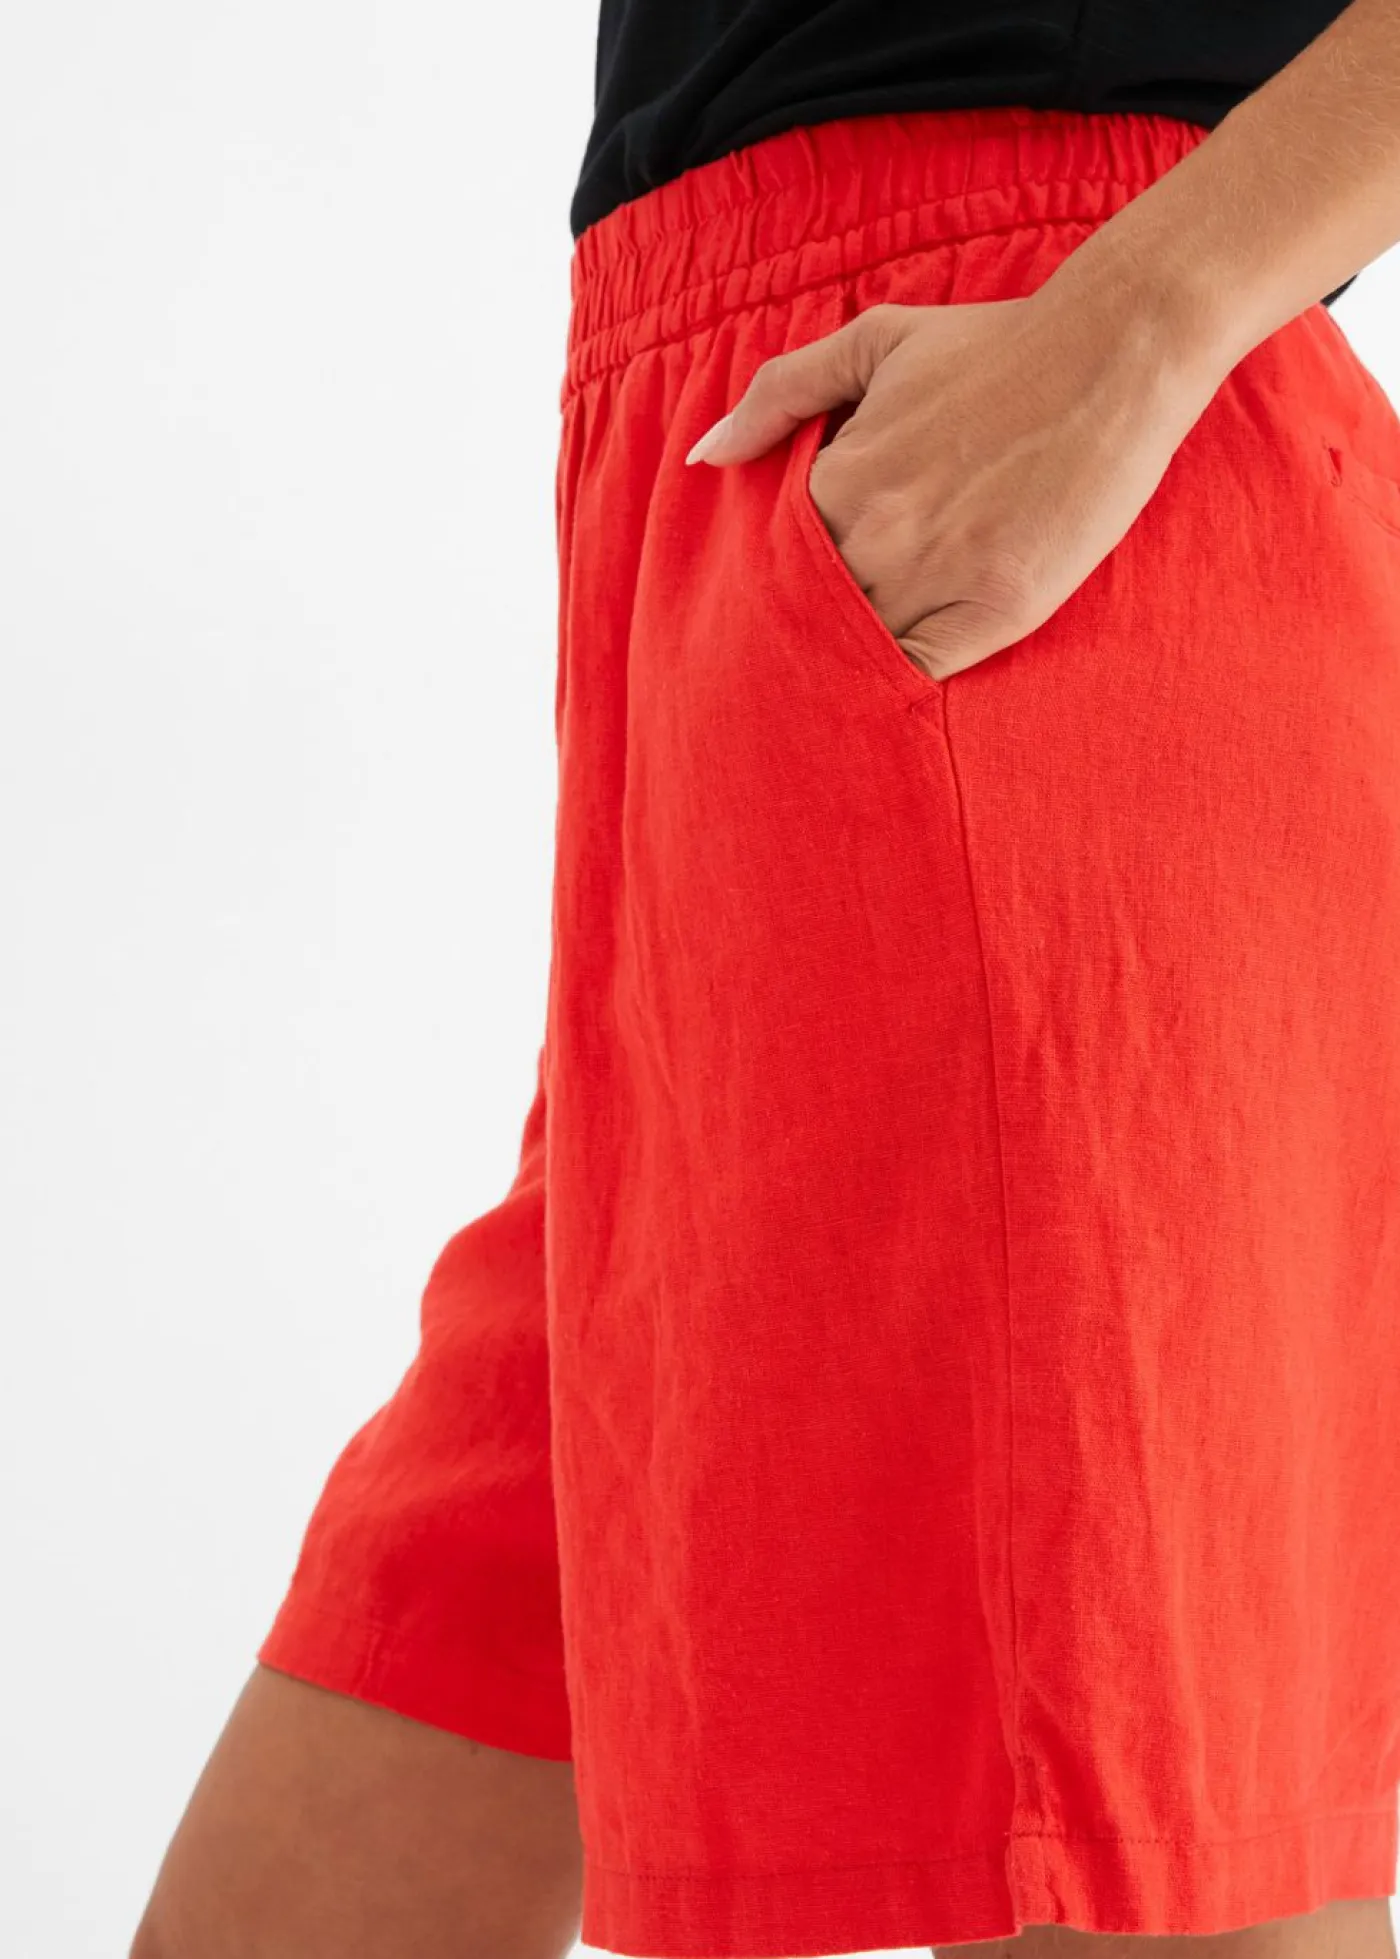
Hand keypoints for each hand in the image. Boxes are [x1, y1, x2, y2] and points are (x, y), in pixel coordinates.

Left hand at [686, 273, 1222, 679]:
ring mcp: (939, 576)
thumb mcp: (874, 342)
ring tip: (833, 687)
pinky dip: (900, 683)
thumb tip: (707, 458)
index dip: (774, 584)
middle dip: (799, 633)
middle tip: (779, 666)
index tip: (774, 601)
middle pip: (810, 613)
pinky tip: (890, 689)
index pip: (773, 562)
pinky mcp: (998, 608)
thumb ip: (781, 393)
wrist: (1113, 353)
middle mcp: (879, 534)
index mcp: (840, 479)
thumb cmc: (995, 345)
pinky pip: (922, 671)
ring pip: (859, 648)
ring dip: (845, 663)